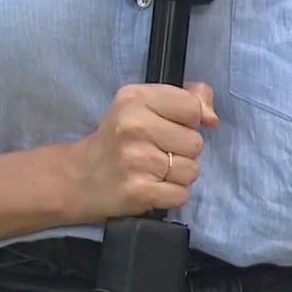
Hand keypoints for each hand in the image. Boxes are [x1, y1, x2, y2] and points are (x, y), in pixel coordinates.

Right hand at [68, 81, 218, 219]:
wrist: (79, 177)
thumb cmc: (118, 138)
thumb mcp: (144, 104)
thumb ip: (186, 98)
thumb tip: (212, 118)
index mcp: (135, 97)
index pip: (192, 108)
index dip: (188, 121)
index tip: (169, 127)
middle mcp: (135, 126)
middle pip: (195, 142)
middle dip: (182, 150)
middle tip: (156, 151)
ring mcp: (137, 160)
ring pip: (192, 170)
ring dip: (177, 175)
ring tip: (153, 170)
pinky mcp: (139, 190)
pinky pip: (181, 194)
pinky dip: (170, 194)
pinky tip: (151, 186)